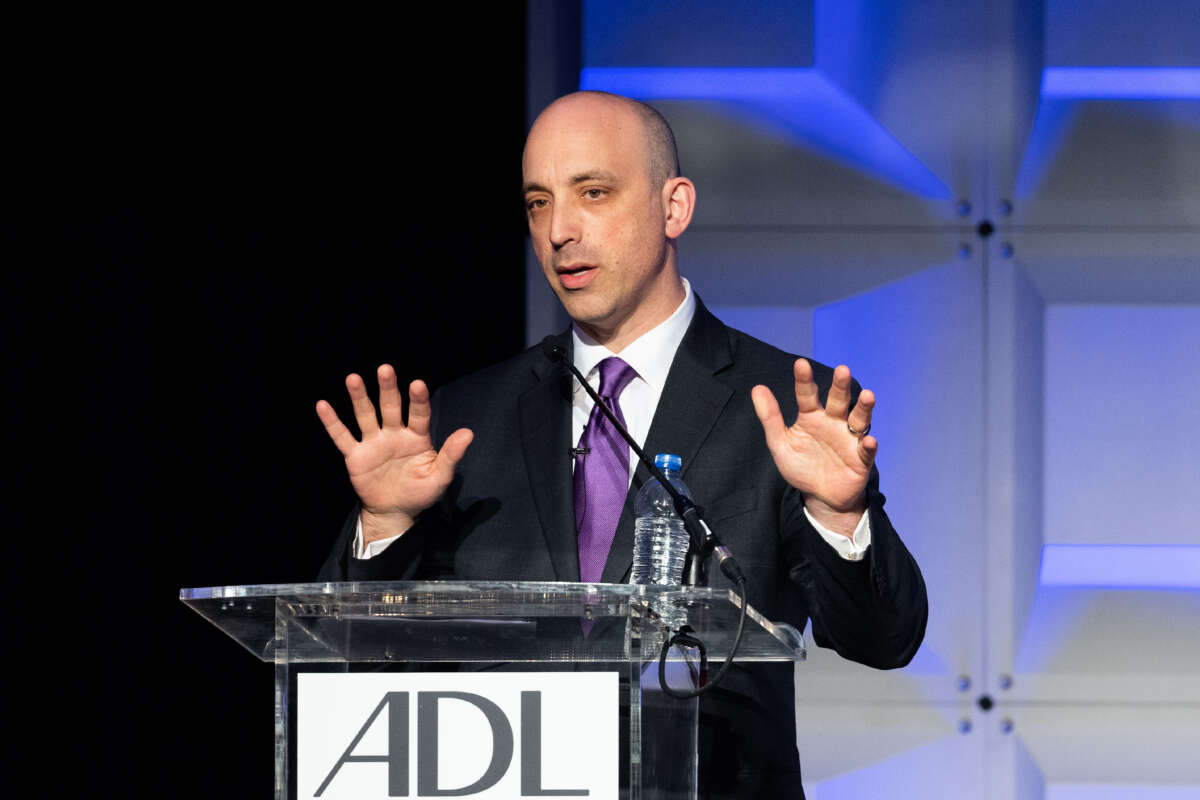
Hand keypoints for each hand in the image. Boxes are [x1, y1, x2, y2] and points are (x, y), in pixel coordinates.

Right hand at [316, 365, 472, 542]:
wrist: (395, 512)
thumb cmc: (420, 492)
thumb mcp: (440, 476)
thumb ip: (451, 455)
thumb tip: (469, 433)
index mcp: (416, 437)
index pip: (419, 414)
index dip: (418, 400)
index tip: (418, 385)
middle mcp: (394, 434)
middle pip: (390, 407)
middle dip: (388, 389)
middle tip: (385, 369)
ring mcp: (374, 443)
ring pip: (365, 415)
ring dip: (359, 397)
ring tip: (353, 379)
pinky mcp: (356, 456)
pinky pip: (342, 437)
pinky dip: (332, 422)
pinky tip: (323, 406)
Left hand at [751, 360, 876, 533]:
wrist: (820, 497)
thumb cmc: (801, 466)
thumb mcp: (780, 443)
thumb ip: (770, 417)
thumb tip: (757, 388)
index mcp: (811, 417)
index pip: (807, 394)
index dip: (804, 380)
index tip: (800, 364)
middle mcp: (833, 422)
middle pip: (838, 401)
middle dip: (840, 386)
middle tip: (842, 369)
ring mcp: (849, 439)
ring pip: (859, 419)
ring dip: (864, 407)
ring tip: (868, 395)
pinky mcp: (860, 458)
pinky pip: (866, 450)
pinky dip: (868, 445)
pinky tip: (868, 440)